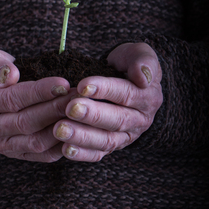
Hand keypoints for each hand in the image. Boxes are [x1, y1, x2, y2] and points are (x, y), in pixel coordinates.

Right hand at [0, 47, 71, 161]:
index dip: (39, 92)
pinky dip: (62, 145)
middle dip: (55, 109)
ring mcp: (4, 145)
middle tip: (78, 97)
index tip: (63, 84)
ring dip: (62, 127)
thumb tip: (10, 75)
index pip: (13, 99)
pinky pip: (43, 155)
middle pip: (27, 122)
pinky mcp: (19, 154)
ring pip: (37, 142)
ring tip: (80, 110)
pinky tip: (77, 130)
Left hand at [53, 43, 162, 161]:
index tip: (83, 85)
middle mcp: (140, 120)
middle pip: (117, 120)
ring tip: (60, 130)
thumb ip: (144, 61)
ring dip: (82, 136)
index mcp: (148, 97)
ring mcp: (126, 136)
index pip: (127, 94)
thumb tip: (143, 76)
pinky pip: (98, 154)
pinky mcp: (111, 146)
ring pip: (106, 140)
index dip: (105, 90)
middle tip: (69, 108)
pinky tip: (65, 149)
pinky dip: (82, 153)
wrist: (125, 78)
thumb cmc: (128, 63)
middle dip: (92, 115)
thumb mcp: (139, 54)